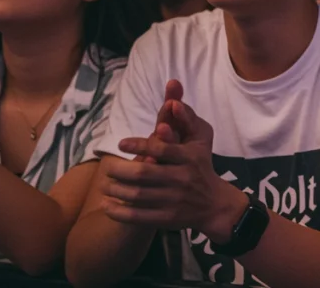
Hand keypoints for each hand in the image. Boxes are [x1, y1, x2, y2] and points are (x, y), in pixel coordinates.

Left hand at [102, 87, 244, 240]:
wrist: (214, 204)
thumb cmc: (202, 165)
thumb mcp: (201, 139)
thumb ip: (186, 119)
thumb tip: (172, 100)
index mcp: (190, 157)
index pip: (161, 149)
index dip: (138, 145)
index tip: (120, 144)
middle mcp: (183, 178)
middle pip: (143, 174)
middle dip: (119, 170)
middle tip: (107, 169)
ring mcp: (175, 200)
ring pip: (137, 195)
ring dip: (115, 190)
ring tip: (104, 185)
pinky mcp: (168, 219)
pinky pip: (138, 216)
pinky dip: (119, 212)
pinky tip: (107, 206)